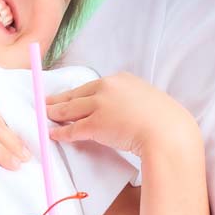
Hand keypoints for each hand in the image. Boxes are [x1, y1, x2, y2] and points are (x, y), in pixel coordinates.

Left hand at [47, 72, 198, 156]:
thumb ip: (132, 100)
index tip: (71, 95)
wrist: (167, 132)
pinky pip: (73, 129)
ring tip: (46, 116)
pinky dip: (61, 132)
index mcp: (122, 79)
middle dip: (60, 99)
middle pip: (77, 93)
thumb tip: (124, 111)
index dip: (79, 92)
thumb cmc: (165, 120)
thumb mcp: (148, 100)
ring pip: (71, 109)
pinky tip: (54, 135)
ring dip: (56, 113)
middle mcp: (108, 87)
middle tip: (47, 102)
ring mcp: (100, 105)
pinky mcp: (95, 124)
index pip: (94, 85)